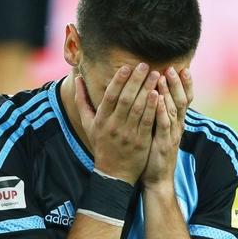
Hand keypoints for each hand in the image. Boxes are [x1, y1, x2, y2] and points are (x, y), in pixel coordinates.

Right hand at [75, 63, 159, 184]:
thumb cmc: (101, 145)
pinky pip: (147, 122)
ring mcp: (128, 134)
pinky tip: (159, 95)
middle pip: (125, 99)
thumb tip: (78, 78)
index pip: (110, 96)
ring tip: (156, 75)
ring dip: (147, 90)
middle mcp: (114, 125)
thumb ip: (82, 100)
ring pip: (138, 108)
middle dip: (136, 80)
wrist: (113, 173)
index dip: (119, 80)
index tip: (127, 66)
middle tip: (145, 65)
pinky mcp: (141, 141)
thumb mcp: (88, 124)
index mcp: (101, 120)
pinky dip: (153, 107)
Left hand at [141, 67, 192, 187]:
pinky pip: (164, 125)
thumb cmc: (156, 154)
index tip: (182, 68)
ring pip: (174, 110)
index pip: (185, 99)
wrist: (157, 178)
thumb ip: (161, 115)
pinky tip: (158, 99)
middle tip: (173, 67)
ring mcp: (172, 135)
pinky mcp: (164, 144)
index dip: (185, 84)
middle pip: (182, 100)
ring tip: (163, 77)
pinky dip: (162, 111)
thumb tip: (157, 96)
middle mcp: (177, 127)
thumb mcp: (161, 131)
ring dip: (169, 92)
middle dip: (177, 83)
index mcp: (176, 123)